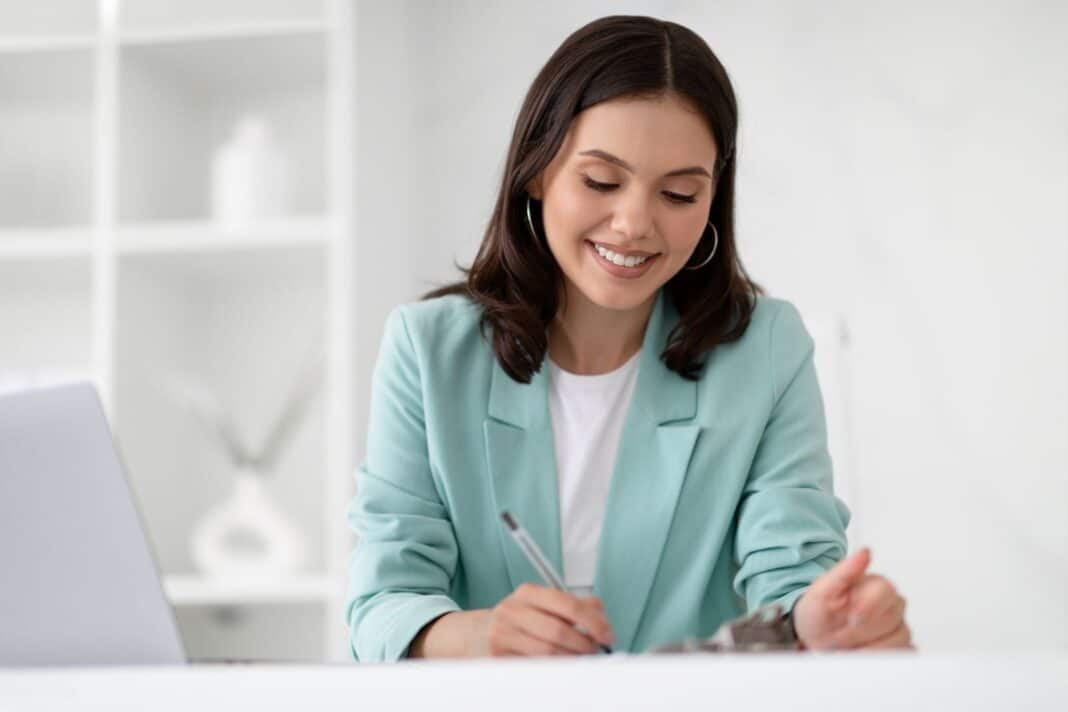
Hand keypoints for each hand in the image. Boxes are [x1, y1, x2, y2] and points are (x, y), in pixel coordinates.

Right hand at [481, 583, 614, 655]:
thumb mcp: (543, 604)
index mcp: (529, 592)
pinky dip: (555, 669)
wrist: (476, 634)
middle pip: (559, 631)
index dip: (594, 622)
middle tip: (595, 652)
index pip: (569, 604)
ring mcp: (503, 634)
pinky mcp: (499, 656)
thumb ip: (575, 605)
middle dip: (584, 645)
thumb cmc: (520, 620)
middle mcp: (513, 610)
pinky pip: (535, 666)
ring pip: (548, 652)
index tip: (608, 635)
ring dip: (572, 659)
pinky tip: (562, 666)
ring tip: (581, 660)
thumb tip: (602, 619)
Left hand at [792, 547, 913, 650]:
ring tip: (846, 647)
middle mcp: (893, 606)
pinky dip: (880, 661)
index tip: (852, 616)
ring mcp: (898, 629)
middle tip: (839, 635)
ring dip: (869, 648)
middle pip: (892, 619)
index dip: (868, 606)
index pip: (887, 591)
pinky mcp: (899, 650)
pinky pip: (902, 656)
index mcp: (877, 586)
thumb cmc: (818, 612)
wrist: (813, 636)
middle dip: (862, 631)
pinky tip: (859, 656)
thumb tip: (865, 551)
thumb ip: (844, 571)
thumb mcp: (822, 590)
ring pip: (898, 640)